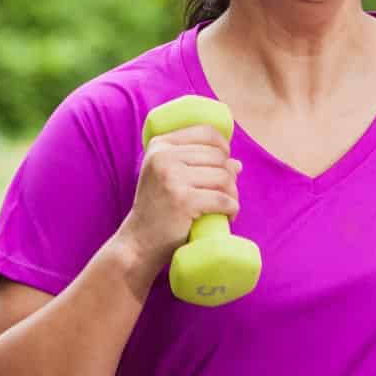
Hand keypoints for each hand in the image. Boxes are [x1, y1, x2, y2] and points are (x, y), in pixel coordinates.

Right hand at [118, 124, 240, 270]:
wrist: (139, 242)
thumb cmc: (158, 210)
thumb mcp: (167, 177)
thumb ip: (196, 164)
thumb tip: (237, 163)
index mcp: (160, 145)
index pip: (206, 133)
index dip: (224, 147)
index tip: (225, 165)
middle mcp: (163, 157)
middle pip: (218, 157)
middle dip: (230, 177)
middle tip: (224, 195)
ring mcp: (172, 178)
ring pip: (224, 177)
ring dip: (232, 194)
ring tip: (225, 207)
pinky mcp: (183, 200)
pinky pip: (223, 200)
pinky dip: (231, 209)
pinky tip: (227, 216)